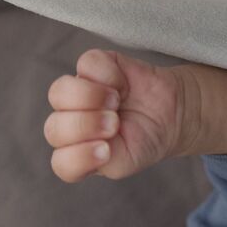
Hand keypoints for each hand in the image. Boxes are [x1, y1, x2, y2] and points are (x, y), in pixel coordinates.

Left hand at [44, 48, 188, 182]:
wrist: (172, 113)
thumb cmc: (144, 140)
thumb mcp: (125, 162)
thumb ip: (102, 161)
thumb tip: (92, 141)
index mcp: (75, 153)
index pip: (61, 162)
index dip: (80, 157)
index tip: (107, 150)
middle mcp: (69, 123)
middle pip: (54, 127)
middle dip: (87, 125)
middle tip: (114, 124)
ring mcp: (76, 93)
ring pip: (59, 92)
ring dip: (89, 98)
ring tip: (114, 102)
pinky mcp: (91, 66)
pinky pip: (86, 64)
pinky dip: (108, 75)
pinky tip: (122, 85)